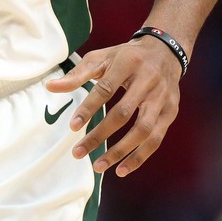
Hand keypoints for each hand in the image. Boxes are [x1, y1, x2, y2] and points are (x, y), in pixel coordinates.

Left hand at [46, 37, 180, 176]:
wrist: (165, 51)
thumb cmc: (126, 56)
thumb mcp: (102, 57)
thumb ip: (77, 74)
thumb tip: (50, 87)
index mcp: (127, 63)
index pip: (105, 88)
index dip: (89, 108)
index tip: (72, 126)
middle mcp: (148, 81)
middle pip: (123, 113)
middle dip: (99, 135)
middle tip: (78, 152)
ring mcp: (162, 98)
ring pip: (143, 130)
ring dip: (120, 151)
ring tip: (98, 166)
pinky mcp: (171, 112)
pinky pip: (156, 140)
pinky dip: (139, 157)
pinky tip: (121, 169)